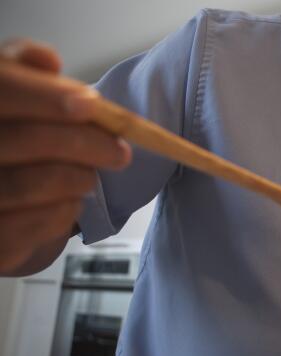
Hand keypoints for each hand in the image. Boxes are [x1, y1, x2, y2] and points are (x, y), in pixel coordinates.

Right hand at [0, 39, 130, 273]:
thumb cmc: (10, 138)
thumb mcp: (15, 95)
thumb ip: (26, 72)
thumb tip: (47, 59)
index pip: (0, 88)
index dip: (44, 96)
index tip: (90, 104)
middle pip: (23, 140)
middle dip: (84, 143)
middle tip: (120, 152)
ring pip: (30, 184)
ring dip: (77, 178)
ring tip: (89, 176)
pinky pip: (36, 223)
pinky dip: (66, 211)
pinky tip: (69, 201)